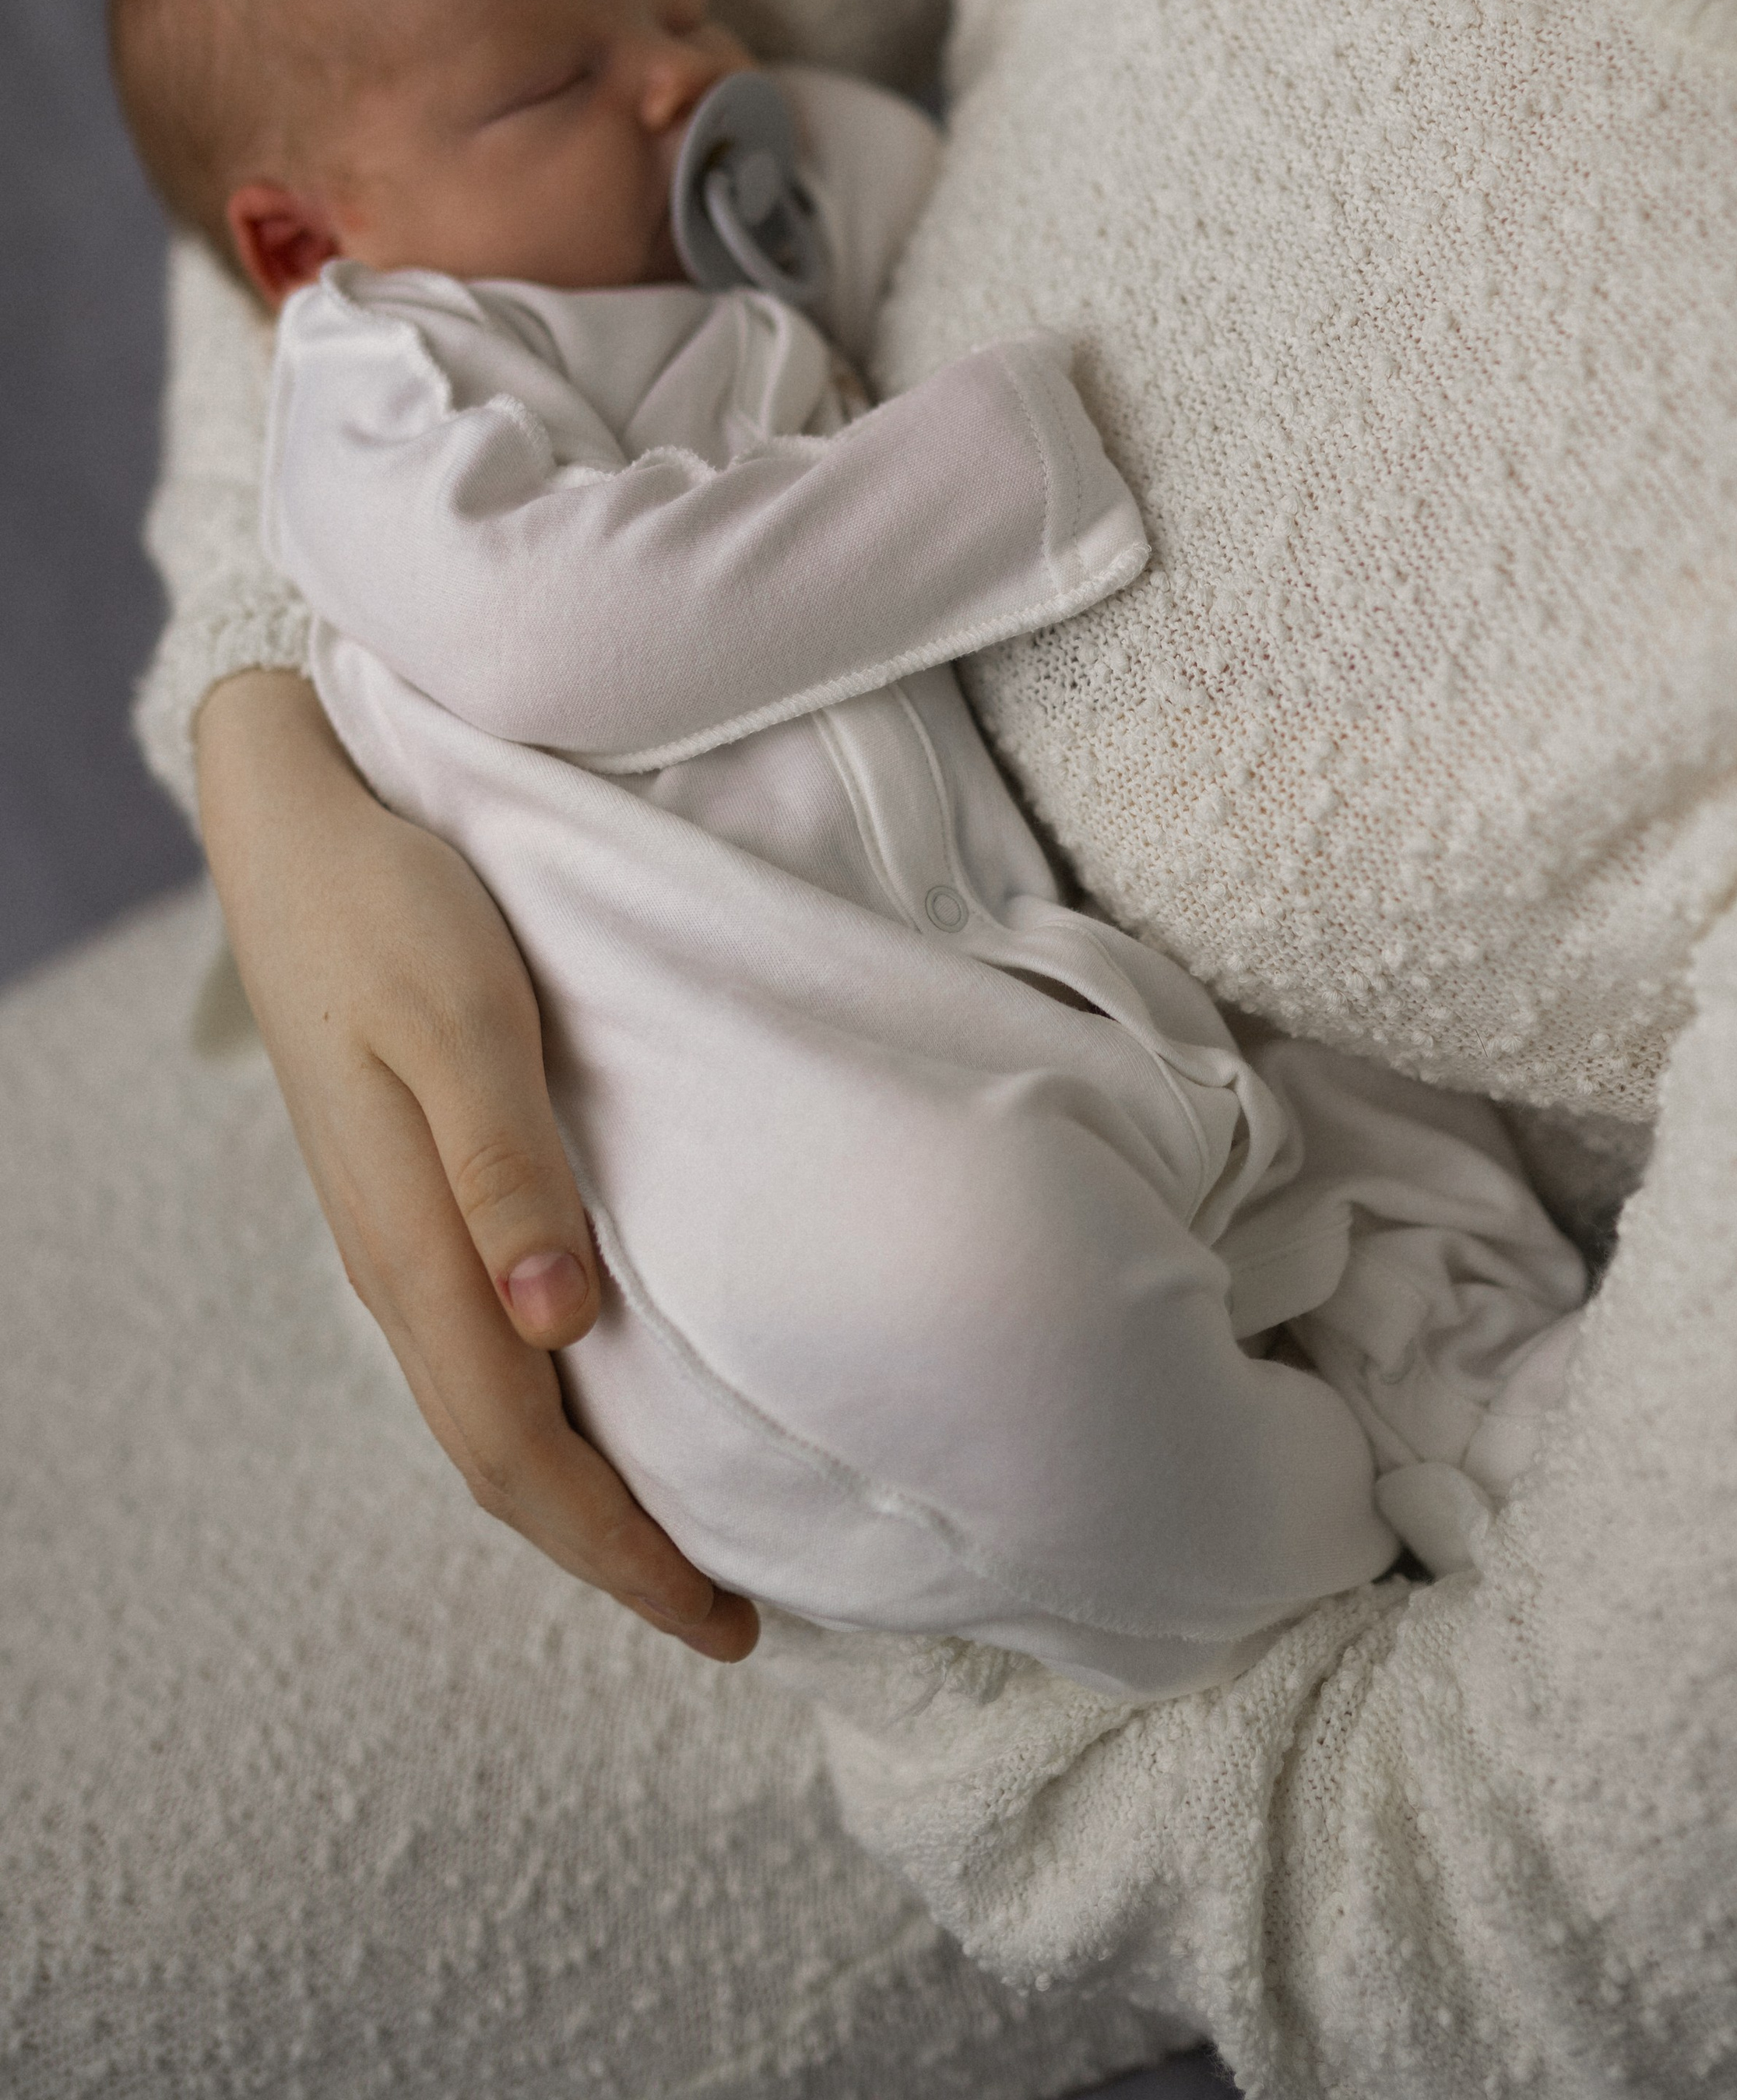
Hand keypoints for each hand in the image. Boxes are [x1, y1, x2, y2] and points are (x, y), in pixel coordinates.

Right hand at [195, 668, 757, 1658]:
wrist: (297, 831)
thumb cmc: (393, 910)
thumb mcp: (466, 1019)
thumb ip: (509, 1169)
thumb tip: (557, 1328)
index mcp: (414, 1245)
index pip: (516, 1452)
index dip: (616, 1549)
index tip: (719, 1619)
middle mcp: (399, 1263)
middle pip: (500, 1459)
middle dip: (609, 1552)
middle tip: (725, 1617)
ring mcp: (398, 1233)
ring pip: (488, 1412)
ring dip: (578, 1492)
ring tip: (679, 1539)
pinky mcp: (411, 1193)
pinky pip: (480, 1351)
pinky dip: (550, 1415)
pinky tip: (602, 1400)